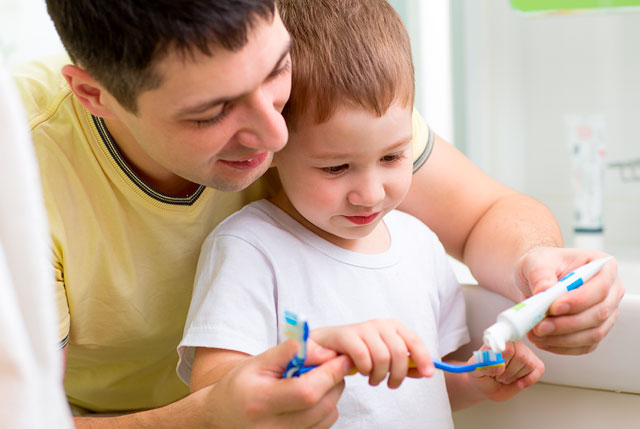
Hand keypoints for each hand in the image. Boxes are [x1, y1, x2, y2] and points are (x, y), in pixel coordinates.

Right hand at [204, 339, 351, 428]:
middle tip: (334, 364)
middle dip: (335, 381)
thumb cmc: (240, 385)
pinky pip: (322, 427)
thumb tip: (324, 350)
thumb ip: (289, 351)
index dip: (330, 373)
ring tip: (318, 379)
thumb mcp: (258, 361)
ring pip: (327, 417)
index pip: (306, 391)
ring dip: (332, 394)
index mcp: (260, 402)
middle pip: (321, 406)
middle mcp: (272, 428)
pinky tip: (312, 397)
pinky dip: (325, 409)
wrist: (221, 417)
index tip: (342, 356)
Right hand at [310, 319, 434, 388]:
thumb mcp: (387, 356)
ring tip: (374, 379)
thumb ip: (406, 364)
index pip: (414, 341)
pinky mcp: (348, 335)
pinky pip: (364, 358)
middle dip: (397, 374)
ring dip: (379, 376)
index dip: (424, 358)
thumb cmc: (361, 351)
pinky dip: (366, 370)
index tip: (429, 374)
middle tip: (391, 384)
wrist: (329, 345)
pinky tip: (362, 372)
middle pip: (399, 353)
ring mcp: (364, 328)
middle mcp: (381, 324)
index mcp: (394, 326)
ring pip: (382, 358)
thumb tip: (425, 372)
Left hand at [468, 341, 543, 401]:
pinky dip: (528, 380)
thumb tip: (498, 367)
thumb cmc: (481, 375)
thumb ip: (482, 366)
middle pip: (519, 355)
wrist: (486, 385)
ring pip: (528, 363)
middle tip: (498, 376)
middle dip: (507, 371)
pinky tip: (518, 383)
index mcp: (498, 339)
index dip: (502, 360)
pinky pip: (538, 369)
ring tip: (505, 377)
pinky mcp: (535, 364)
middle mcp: (513, 343)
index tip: (497, 368)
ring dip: (515, 376)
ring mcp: (525, 353)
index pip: (507, 346)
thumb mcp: (475, 371)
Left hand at [515, 247, 623, 354]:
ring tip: (536, 333)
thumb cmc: (541, 265)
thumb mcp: (536, 262)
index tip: (553, 307)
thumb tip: (545, 291)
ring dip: (562, 338)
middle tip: (540, 326)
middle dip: (567, 324)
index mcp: (603, 267)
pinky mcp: (593, 331)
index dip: (578, 301)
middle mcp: (610, 292)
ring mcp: (604, 314)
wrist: (533, 278)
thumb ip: (541, 276)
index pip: (600, 288)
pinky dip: (561, 346)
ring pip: (593, 334)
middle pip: (599, 314)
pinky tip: (542, 341)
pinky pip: (583, 346)